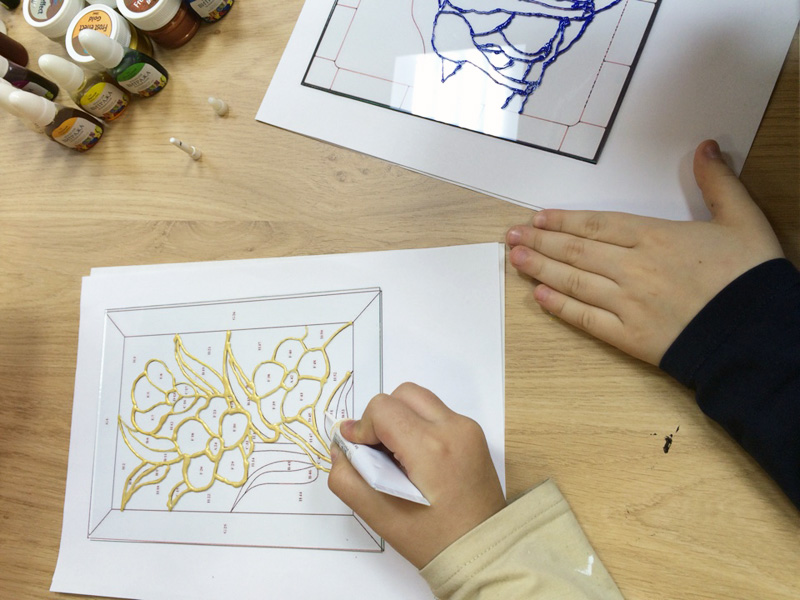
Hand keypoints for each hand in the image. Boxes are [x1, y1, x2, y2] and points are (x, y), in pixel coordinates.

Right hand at [327, 383, 505, 568]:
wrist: (483, 550)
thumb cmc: (432, 539)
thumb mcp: (379, 516)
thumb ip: (348, 478)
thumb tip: (340, 446)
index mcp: (430, 447)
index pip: (382, 408)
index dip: (363, 427)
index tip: (360, 453)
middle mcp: (453, 429)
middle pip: (402, 395)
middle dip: (382, 417)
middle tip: (377, 452)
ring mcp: (468, 429)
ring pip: (421, 400)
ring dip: (401, 418)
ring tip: (397, 455)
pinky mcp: (474, 435)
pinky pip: (437, 414)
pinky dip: (419, 425)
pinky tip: (417, 459)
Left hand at [506, 140, 783, 365]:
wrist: (758, 335)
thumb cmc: (750, 278)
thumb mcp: (742, 220)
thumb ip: (718, 183)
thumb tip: (706, 147)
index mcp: (655, 238)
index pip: (597, 225)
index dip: (565, 220)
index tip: (539, 217)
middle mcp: (633, 268)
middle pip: (577, 250)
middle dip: (542, 240)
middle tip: (513, 235)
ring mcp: (628, 303)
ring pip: (574, 281)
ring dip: (541, 268)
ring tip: (517, 258)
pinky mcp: (630, 336)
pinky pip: (587, 319)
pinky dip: (561, 307)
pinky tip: (540, 297)